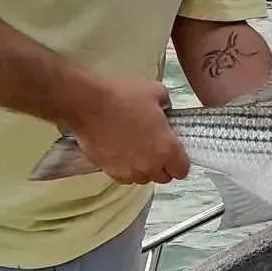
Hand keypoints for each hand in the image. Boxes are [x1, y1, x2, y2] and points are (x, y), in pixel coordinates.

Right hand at [66, 77, 190, 184]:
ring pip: (143, 178)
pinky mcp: (110, 171)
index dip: (179, 162)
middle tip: (155, 148)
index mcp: (167, 148)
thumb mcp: (156, 91)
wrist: (89, 104)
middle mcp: (150, 165)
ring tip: (136, 149)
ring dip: (143, 168)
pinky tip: (120, 151)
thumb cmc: (123, 97)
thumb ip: (167, 104)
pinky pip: (124, 176)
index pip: (182, 170)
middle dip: (162, 165)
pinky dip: (124, 168)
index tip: (174, 153)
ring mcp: (129, 171)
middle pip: (163, 177)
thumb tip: (165, 109)